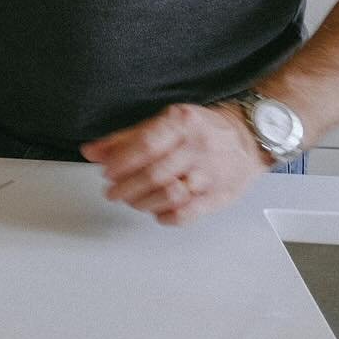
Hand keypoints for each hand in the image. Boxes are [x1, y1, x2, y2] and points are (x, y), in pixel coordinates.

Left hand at [79, 102, 267, 224]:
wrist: (248, 138)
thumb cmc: (200, 128)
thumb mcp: (164, 121)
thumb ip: (126, 138)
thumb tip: (91, 152)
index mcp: (181, 123)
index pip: (146, 145)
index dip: (121, 162)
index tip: (106, 172)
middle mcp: (197, 147)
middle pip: (155, 173)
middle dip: (126, 186)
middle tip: (112, 191)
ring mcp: (210, 173)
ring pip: (170, 195)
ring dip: (143, 202)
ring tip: (131, 200)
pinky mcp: (220, 196)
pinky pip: (188, 213)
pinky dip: (166, 216)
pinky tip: (156, 212)